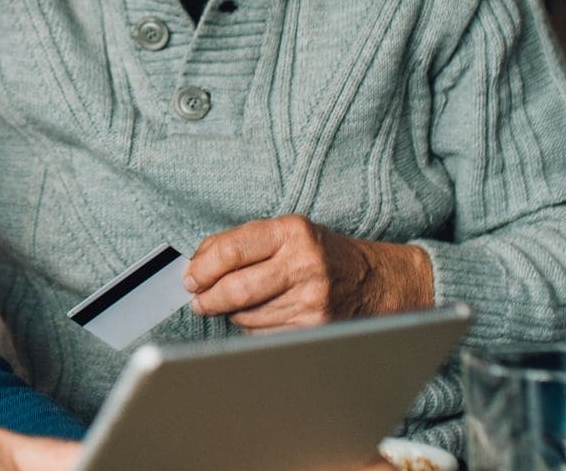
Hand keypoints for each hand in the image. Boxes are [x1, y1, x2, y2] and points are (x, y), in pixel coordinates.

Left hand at [183, 215, 432, 331]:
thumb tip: (195, 263)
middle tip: (198, 300)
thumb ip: (240, 242)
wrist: (376, 281)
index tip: (189, 278)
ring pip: (247, 316)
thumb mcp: (287, 232)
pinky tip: (263, 316)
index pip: (231, 251)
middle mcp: (303, 264)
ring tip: (239, 304)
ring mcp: (311, 300)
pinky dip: (253, 328)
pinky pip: (264, 335)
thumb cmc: (321, 253)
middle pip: (235, 289)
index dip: (202, 269)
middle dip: (207, 298)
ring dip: (232, 313)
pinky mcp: (314, 328)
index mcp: (291, 232)